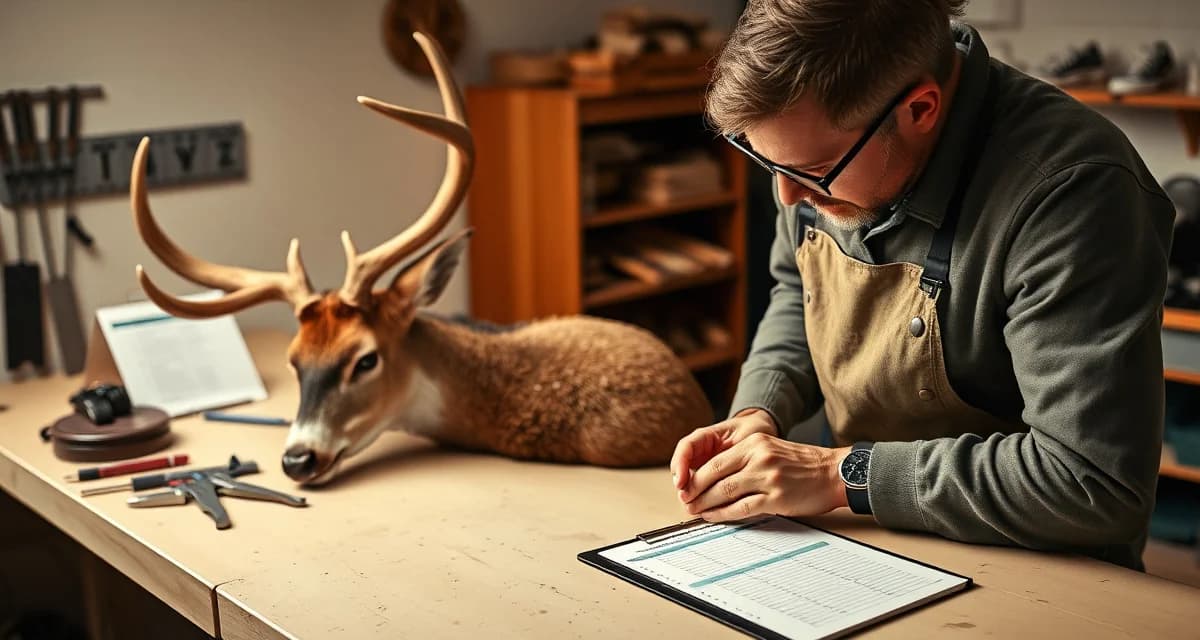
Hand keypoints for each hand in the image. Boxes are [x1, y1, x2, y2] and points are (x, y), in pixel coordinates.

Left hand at [672, 413, 850, 520]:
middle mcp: (759, 458)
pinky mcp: (776, 498)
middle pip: (715, 476)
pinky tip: (715, 516)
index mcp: (754, 444)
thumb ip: (744, 459)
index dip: (696, 477)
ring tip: (695, 511)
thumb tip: (713, 478)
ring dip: (706, 505)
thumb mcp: (770, 450)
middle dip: (696, 492)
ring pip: (725, 492)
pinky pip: (742, 508)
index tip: (686, 487)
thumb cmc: (801, 464)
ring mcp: (768, 478)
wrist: (833, 472)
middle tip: (686, 502)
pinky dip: (724, 514)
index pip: (715, 461)